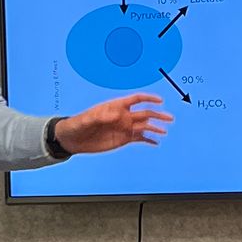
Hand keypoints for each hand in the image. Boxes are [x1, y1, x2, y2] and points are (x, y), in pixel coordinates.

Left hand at [53, 93, 173, 153]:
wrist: (73, 139)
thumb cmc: (78, 125)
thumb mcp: (86, 119)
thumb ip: (101, 116)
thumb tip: (117, 114)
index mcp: (116, 106)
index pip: (135, 99)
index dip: (148, 98)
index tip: (159, 100)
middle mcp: (123, 116)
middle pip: (144, 113)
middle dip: (157, 115)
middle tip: (169, 118)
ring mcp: (124, 128)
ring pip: (144, 126)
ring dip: (155, 128)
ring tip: (164, 131)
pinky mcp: (122, 139)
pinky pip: (138, 138)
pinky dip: (148, 139)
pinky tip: (156, 142)